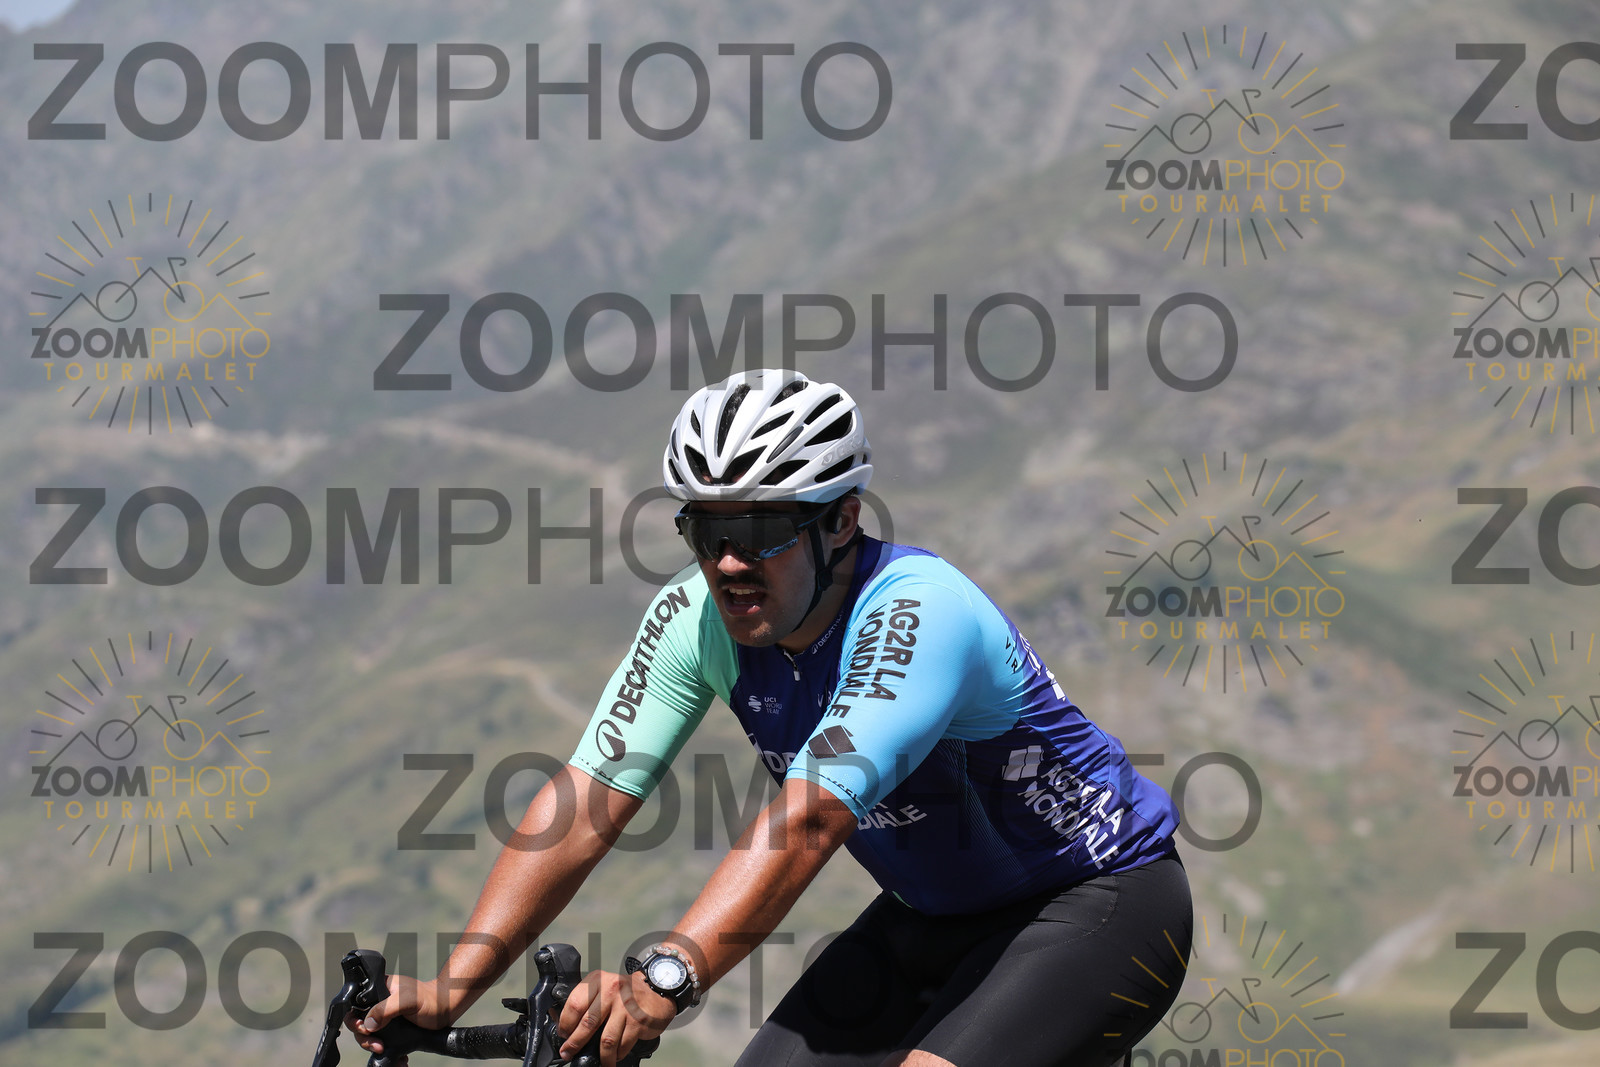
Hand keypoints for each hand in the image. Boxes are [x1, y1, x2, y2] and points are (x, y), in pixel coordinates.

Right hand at [345, 974, 454, 1063]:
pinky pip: (383, 1043)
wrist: (447, 1009)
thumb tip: (368, 1025)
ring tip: (384, 1051)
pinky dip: (386, 1052)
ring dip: (374, 1047)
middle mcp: (380, 1004)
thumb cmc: (430, 998)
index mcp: (379, 990)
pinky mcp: (394, 1031)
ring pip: (370, 1036)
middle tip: (378, 1045)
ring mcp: (386, 1018)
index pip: (356, 1005)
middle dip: (365, 1038)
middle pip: (361, 1025)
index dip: (356, 1020)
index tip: (366, 1030)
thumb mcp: (407, 1000)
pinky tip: (397, 1058)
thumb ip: (386, 1009)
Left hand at [557, 968, 674, 1065]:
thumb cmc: (627, 991)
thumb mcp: (604, 987)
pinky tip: (616, 1055)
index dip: (565, 1023)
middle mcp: (611, 990)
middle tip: (568, 1053)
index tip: (564, 1034)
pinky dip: (617, 1054)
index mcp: (598, 981)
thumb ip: (588, 1002)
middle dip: (575, 1043)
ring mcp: (625, 1006)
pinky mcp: (638, 1021)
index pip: (574, 1004)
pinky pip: (622, 1045)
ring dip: (600, 1056)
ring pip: (605, 1040)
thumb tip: (567, 1026)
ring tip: (598, 1061)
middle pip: (587, 1023)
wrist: (657, 988)